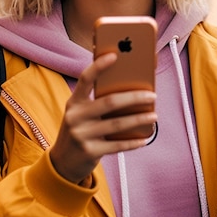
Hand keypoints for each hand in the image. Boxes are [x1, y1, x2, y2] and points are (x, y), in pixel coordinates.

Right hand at [49, 53, 156, 183]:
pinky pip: (117, 145)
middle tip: (152, 95)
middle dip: (134, 97)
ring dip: (139, 119)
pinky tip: (145, 138)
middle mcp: (75, 117)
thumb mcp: (81, 113)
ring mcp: (81, 135)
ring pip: (117, 124)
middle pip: (109, 102)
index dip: (99, 66)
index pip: (85, 78)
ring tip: (154, 116)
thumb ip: (97, 101)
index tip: (115, 55)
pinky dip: (133, 142)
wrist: (62, 162)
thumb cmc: (79, 130)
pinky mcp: (89, 152)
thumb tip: (131, 90)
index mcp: (74, 102)